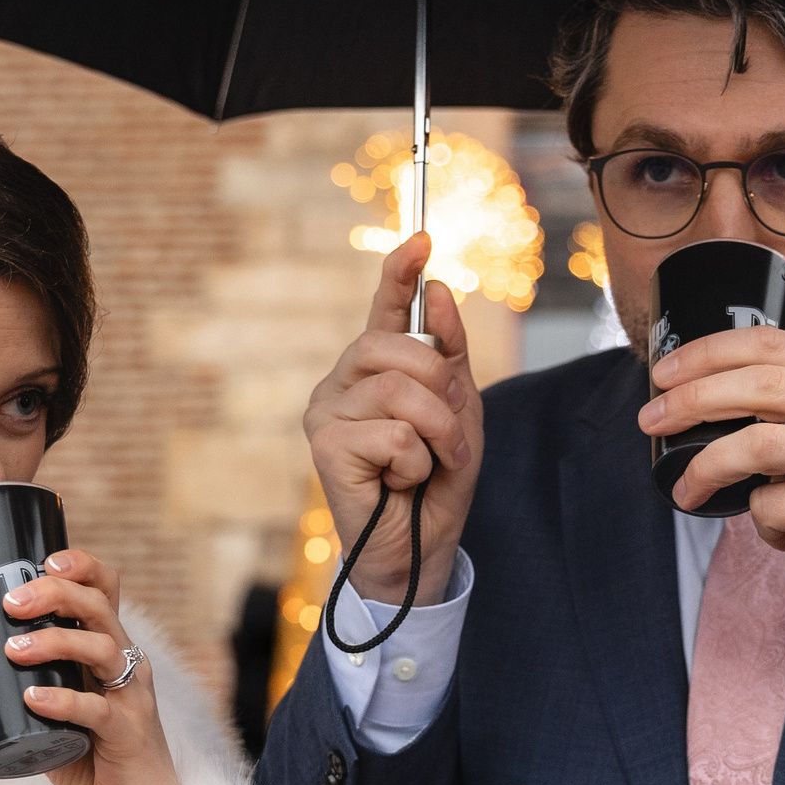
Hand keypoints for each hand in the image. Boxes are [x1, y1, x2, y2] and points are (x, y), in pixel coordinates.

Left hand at [0, 547, 182, 784]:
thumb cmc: (94, 756)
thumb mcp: (47, 721)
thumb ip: (7, 701)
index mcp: (110, 649)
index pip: (106, 589)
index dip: (81, 566)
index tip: (43, 562)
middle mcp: (127, 664)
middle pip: (101, 607)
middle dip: (55, 596)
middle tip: (10, 603)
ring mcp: (132, 697)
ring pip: (105, 648)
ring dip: (56, 642)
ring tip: (13, 650)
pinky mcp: (129, 733)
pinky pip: (98, 710)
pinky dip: (64, 702)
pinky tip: (34, 700)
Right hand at [303, 234, 483, 605]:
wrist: (421, 547)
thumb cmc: (436, 481)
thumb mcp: (460, 410)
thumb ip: (450, 354)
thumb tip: (438, 291)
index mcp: (376, 369)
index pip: (385, 310)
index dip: (400, 273)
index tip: (422, 237)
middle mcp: (343, 382)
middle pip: (393, 347)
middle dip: (439, 385)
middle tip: (451, 430)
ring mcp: (327, 411)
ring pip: (399, 390)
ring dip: (436, 431)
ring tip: (432, 462)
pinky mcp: (324, 445)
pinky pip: (392, 432)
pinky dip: (415, 461)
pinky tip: (401, 482)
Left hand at [637, 324, 784, 590]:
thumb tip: (698, 401)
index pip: (768, 344)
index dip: (706, 352)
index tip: (661, 372)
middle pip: (758, 385)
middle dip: (691, 400)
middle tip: (650, 421)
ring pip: (758, 444)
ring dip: (707, 467)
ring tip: (688, 492)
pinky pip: (775, 505)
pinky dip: (760, 522)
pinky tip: (775, 533)